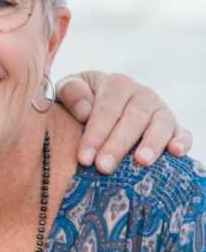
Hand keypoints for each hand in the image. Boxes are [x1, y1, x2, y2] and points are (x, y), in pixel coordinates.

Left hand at [55, 72, 192, 172]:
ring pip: (159, 125)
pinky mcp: (174, 126)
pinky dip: (182, 141)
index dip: (95, 134)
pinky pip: (183, 132)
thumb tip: (84, 111)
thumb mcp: (69, 89)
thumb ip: (71, 94)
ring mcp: (160, 110)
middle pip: (132, 119)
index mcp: (116, 84)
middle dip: (117, 146)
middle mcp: (142, 94)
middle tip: (103, 167)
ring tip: (141, 161)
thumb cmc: (81, 101)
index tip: (83, 158)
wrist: (99, 103)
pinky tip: (176, 153)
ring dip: (151, 144)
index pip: (106, 110)